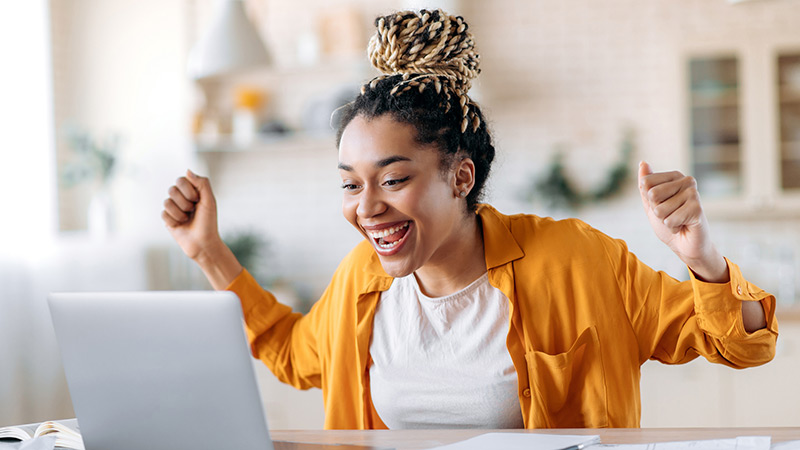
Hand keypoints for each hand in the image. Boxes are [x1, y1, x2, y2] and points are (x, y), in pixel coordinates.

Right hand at [162, 170, 220, 260]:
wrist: (203, 243)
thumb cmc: (209, 222)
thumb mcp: (209, 201)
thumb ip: (202, 183)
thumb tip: (187, 170)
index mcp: (193, 191)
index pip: (181, 180)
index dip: (188, 191)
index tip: (197, 200)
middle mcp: (182, 197)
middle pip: (172, 190)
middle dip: (184, 203)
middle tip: (193, 211)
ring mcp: (174, 208)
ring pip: (167, 202)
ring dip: (179, 213)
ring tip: (187, 219)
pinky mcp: (168, 219)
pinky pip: (164, 213)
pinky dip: (174, 220)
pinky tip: (181, 225)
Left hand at [638, 161, 727, 282]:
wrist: (686, 244)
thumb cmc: (668, 222)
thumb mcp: (651, 203)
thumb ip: (645, 185)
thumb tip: (643, 163)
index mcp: (674, 176)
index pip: (646, 182)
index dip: (649, 200)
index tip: (661, 205)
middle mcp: (686, 181)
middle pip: (652, 195)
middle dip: (656, 211)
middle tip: (670, 214)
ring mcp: (694, 194)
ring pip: (660, 209)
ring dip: (665, 220)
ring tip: (677, 220)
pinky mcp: (697, 209)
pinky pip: (669, 220)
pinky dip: (672, 228)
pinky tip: (683, 226)